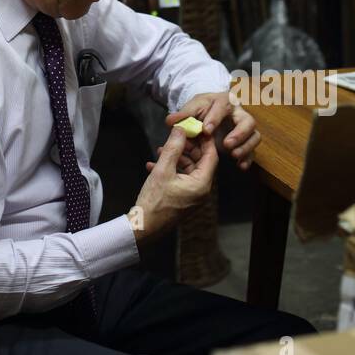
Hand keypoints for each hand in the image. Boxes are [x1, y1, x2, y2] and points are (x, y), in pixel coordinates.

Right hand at [132, 126, 218, 241]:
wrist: (143, 227)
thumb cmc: (155, 200)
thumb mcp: (163, 170)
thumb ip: (173, 148)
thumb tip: (181, 130)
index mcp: (202, 184)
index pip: (211, 156)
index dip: (204, 140)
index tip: (196, 127)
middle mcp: (201, 191)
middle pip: (200, 162)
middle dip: (187, 147)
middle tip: (176, 136)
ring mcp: (192, 196)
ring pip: (189, 169)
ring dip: (176, 157)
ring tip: (161, 149)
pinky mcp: (183, 199)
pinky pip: (181, 179)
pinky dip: (171, 170)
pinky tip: (154, 165)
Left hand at [165, 91, 260, 171]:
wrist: (208, 113)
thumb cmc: (200, 109)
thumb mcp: (192, 109)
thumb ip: (183, 115)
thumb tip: (170, 122)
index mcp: (225, 101)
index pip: (224, 106)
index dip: (215, 118)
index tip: (206, 130)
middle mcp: (239, 114)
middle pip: (248, 121)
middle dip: (239, 134)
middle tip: (226, 144)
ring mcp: (245, 128)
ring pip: (255, 136)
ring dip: (245, 147)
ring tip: (233, 155)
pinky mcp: (246, 141)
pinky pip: (253, 150)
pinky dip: (248, 158)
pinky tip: (240, 166)